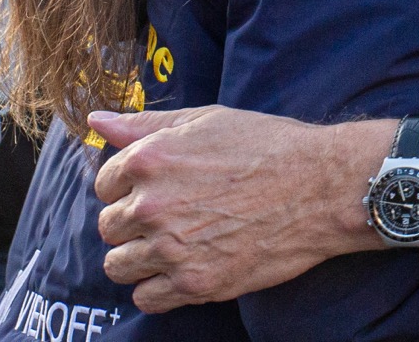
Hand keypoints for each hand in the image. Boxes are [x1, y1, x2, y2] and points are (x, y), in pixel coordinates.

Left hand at [91, 106, 388, 311]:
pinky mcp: (194, 284)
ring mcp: (171, 248)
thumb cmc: (269, 146)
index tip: (158, 189)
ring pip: (119, 266)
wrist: (322, 187)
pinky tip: (185, 268)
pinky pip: (146, 298)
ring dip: (140, 257)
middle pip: (109, 227)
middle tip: (173, 216)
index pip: (105, 184)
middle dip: (134, 223)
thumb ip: (146, 123)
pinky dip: (159, 288)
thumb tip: (96, 120)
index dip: (130, 187)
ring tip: (175, 245)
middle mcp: (152, 204)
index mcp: (150, 159)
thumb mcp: (207, 120)